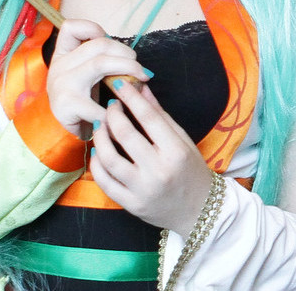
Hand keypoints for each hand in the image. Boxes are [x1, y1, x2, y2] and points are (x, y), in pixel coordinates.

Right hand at [48, 19, 148, 137]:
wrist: (57, 131)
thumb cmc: (78, 98)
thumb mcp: (83, 74)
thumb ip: (100, 59)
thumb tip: (132, 56)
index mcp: (62, 55)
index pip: (70, 28)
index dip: (93, 28)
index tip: (109, 40)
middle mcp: (60, 66)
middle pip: (99, 44)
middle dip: (126, 53)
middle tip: (139, 67)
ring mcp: (62, 84)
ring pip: (101, 63)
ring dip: (128, 68)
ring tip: (140, 79)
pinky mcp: (67, 104)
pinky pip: (99, 103)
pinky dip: (116, 108)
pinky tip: (122, 110)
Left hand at [90, 78, 215, 234]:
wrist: (198, 210)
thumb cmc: (192, 171)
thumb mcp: (183, 140)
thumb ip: (160, 115)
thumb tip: (141, 89)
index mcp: (176, 152)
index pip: (149, 118)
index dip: (132, 98)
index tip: (120, 84)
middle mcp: (159, 170)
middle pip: (126, 135)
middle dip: (113, 115)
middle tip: (110, 106)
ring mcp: (142, 189)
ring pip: (109, 159)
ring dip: (100, 138)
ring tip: (100, 126)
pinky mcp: (130, 205)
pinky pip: (105, 182)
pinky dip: (97, 164)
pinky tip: (97, 152)